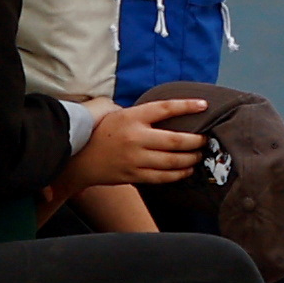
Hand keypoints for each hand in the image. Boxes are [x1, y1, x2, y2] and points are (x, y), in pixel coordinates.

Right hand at [68, 95, 209, 189]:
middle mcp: (135, 138)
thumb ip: (134, 109)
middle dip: (196, 141)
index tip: (204, 105)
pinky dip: (178, 174)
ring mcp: (135, 159)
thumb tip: (158, 109)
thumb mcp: (111, 112)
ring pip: (172, 161)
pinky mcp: (134, 175)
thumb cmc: (98, 133)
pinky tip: (186, 170)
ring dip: (190, 159)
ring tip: (199, 155)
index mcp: (131, 117)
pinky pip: (162, 177)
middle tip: (205, 140)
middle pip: (175, 140)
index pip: (165, 108)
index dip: (187, 106)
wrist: (78, 160)